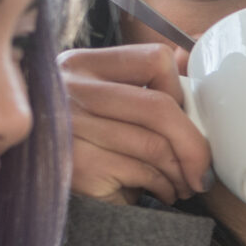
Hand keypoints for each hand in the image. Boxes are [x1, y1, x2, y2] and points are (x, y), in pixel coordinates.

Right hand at [58, 44, 212, 205]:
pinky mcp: (80, 164)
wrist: (43, 192)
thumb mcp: (108, 102)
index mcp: (83, 64)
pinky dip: (164, 187)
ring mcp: (73, 127)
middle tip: (203, 169)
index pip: (155, 59)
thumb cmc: (88, 143)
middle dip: (194, 145)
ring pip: (155, 145)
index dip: (180, 90)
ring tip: (184, 183)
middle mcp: (72, 89)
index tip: (184, 115)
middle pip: (160, 108)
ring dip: (181, 171)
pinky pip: (144, 172)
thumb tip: (188, 54)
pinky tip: (162, 192)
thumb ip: (144, 81)